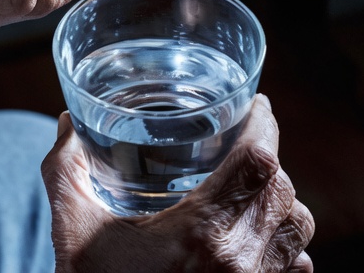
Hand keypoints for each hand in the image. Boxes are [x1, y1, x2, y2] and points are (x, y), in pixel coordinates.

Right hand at [42, 96, 314, 272]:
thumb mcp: (73, 236)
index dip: (264, 124)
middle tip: (244, 143)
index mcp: (202, 232)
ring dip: (280, 201)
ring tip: (251, 190)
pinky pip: (295, 267)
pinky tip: (255, 240)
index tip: (255, 105)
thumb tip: (66, 124)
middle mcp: (240, 260)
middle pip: (283, 189)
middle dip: (267, 159)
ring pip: (297, 226)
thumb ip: (66, 174)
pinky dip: (286, 246)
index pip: (258, 161)